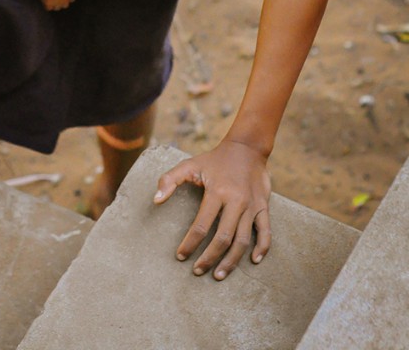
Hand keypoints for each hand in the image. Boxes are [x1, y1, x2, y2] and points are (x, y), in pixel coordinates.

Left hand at [153, 139, 270, 280]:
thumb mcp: (190, 164)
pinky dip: (262, 248)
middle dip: (209, 258)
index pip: (201, 225)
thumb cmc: (214, 159)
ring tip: (219, 274)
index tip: (180, 256)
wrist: (246, 147)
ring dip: (232, 261)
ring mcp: (252, 205)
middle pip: (223, 238)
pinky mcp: (264, 206)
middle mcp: (236, 201)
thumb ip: (170, 180)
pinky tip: (254, 260)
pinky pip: (266, 231)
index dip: (190, 243)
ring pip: (243, 240)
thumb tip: (155, 200)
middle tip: (198, 271)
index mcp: (217, 192)